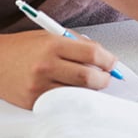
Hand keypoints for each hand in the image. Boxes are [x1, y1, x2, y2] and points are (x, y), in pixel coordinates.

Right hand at [0, 31, 116, 109]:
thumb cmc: (24, 46)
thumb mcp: (51, 35)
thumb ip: (78, 44)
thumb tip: (103, 57)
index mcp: (53, 45)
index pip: (93, 54)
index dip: (109, 60)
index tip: (112, 63)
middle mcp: (46, 65)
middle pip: (88, 76)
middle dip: (104, 78)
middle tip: (106, 76)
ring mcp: (38, 85)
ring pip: (77, 92)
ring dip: (89, 89)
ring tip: (88, 82)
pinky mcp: (33, 100)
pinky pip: (62, 101)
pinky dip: (72, 96)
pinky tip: (71, 89)